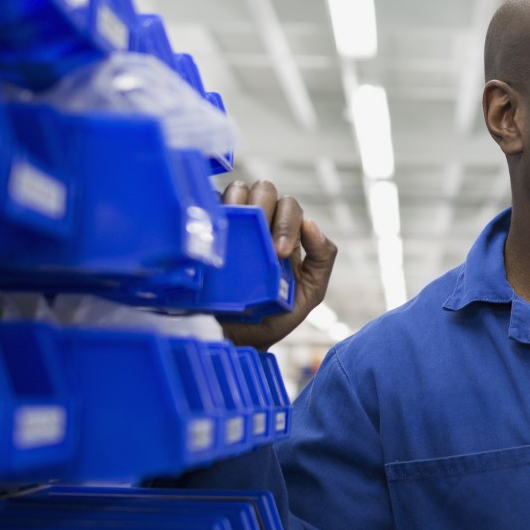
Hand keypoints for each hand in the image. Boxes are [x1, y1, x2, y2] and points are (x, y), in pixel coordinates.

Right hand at [218, 179, 337, 349]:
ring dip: (238, 203)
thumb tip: (311, 224)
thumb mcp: (309, 292)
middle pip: (264, 189)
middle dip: (264, 208)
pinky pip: (208, 206)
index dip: (286, 223)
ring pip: (236, 190)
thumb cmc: (274, 315)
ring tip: (238, 231)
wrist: (236, 339)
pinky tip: (217, 231)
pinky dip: (213, 210)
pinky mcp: (206, 230)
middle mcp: (260, 220)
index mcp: (286, 231)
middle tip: (260, 241)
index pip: (290, 207)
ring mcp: (232, 222)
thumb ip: (322, 260)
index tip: (279, 254)